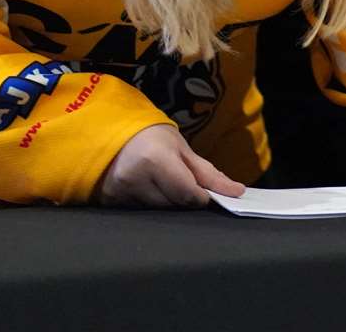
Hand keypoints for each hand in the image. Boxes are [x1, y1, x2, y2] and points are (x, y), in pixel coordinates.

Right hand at [94, 124, 245, 208]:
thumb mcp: (182, 148)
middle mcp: (136, 179)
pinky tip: (146, 187)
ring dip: (166, 201)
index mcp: (156, 160)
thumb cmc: (151, 136)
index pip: (188, 195)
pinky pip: (141, 212)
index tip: (203, 191)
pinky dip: (150, 204)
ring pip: (158, 212)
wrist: (109, 131)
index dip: (201, 196)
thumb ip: (209, 173)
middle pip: (174, 206)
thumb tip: (236, 191)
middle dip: (183, 198)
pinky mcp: (110, 202)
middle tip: (178, 180)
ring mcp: (120, 193)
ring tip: (160, 181)